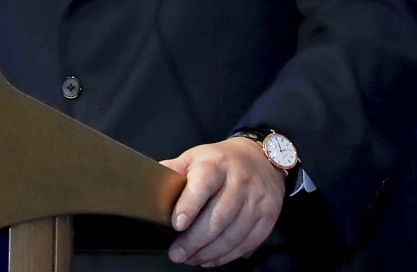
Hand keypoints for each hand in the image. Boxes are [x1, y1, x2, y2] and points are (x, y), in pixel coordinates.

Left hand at [160, 138, 284, 266]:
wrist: (259, 159)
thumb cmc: (220, 162)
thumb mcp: (194, 157)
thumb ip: (173, 171)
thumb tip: (148, 183)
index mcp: (216, 165)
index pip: (203, 185)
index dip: (190, 205)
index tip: (177, 224)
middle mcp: (239, 182)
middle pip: (218, 216)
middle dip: (195, 240)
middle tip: (177, 253)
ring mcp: (257, 200)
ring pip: (233, 233)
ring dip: (209, 252)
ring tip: (191, 259)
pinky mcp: (268, 216)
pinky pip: (247, 241)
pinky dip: (227, 255)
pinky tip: (211, 258)